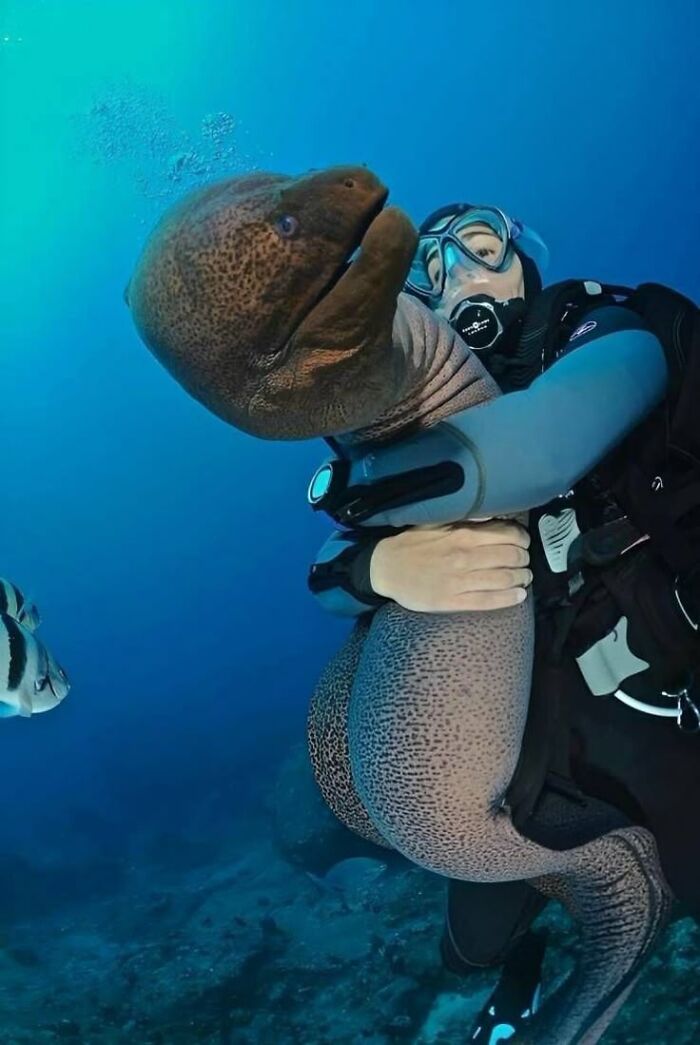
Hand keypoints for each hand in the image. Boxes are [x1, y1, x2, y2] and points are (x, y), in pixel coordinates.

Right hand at [369, 520, 531, 611]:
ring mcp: (459, 581)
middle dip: (524, 560)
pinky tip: (518, 596)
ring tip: (524, 578)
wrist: (385, 568)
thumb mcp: (436, 522)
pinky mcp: (452, 601)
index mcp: (462, 535)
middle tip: (525, 562)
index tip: (524, 542)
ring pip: (503, 579)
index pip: (507, 535)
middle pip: (510, 558)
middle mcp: (465, 557)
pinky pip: (488, 601)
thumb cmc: (411, 543)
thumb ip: (465, 519)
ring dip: (521, 578)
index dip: (522, 539)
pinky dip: (508, 598)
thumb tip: (492, 514)